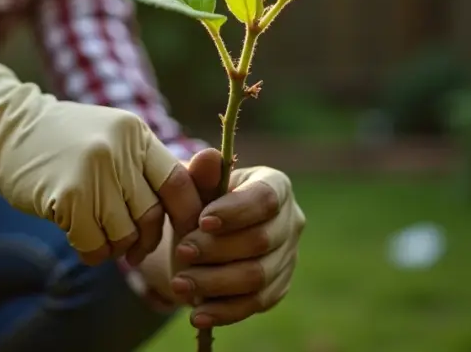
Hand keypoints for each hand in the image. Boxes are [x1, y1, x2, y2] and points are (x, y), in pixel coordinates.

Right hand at [0, 63, 202, 265]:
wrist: (9, 128)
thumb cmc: (68, 141)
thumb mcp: (113, 137)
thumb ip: (146, 166)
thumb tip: (192, 209)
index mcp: (136, 134)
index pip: (179, 182)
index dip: (187, 215)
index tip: (183, 234)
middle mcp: (118, 150)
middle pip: (152, 215)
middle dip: (145, 239)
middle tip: (132, 246)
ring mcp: (92, 172)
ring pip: (124, 234)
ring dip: (113, 246)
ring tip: (97, 233)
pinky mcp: (67, 196)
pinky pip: (95, 245)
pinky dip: (91, 251)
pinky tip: (78, 236)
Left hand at [170, 148, 304, 327]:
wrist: (203, 231)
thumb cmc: (201, 199)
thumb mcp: (195, 183)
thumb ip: (200, 174)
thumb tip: (207, 157)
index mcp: (275, 185)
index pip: (265, 198)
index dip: (236, 211)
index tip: (202, 221)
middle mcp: (290, 220)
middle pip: (261, 240)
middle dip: (217, 249)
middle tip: (181, 251)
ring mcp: (288, 256)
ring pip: (258, 276)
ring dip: (215, 282)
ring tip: (180, 284)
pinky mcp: (278, 286)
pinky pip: (255, 303)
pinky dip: (225, 311)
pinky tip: (197, 313)